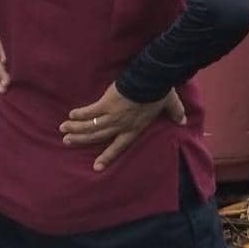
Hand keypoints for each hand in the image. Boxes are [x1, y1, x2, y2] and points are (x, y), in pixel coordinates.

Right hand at [60, 84, 186, 171]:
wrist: (151, 80)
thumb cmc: (160, 93)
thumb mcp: (171, 105)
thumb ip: (176, 114)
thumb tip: (184, 121)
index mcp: (135, 128)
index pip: (119, 146)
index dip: (108, 156)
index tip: (96, 167)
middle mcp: (121, 125)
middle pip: (98, 136)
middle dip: (82, 140)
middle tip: (68, 142)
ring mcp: (112, 116)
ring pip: (90, 126)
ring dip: (76, 129)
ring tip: (64, 131)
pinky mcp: (105, 103)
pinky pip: (89, 111)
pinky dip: (80, 114)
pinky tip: (71, 115)